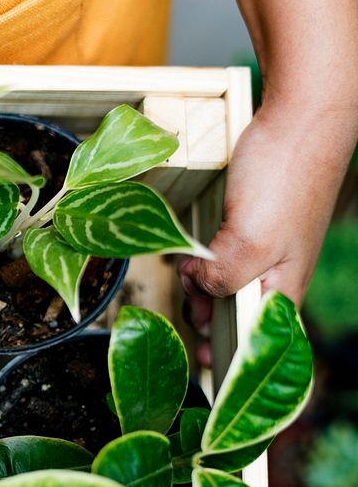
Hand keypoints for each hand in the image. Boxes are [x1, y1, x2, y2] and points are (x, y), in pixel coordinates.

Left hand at [177, 103, 351, 364]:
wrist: (298, 117)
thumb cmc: (284, 179)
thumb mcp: (250, 241)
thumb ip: (223, 279)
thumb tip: (197, 287)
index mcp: (283, 291)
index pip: (259, 346)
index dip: (230, 361)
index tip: (203, 368)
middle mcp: (274, 277)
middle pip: (232, 319)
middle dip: (204, 317)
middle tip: (187, 301)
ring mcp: (261, 251)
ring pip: (221, 288)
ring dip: (198, 287)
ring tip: (188, 271)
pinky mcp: (246, 228)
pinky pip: (219, 259)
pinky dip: (200, 263)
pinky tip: (189, 257)